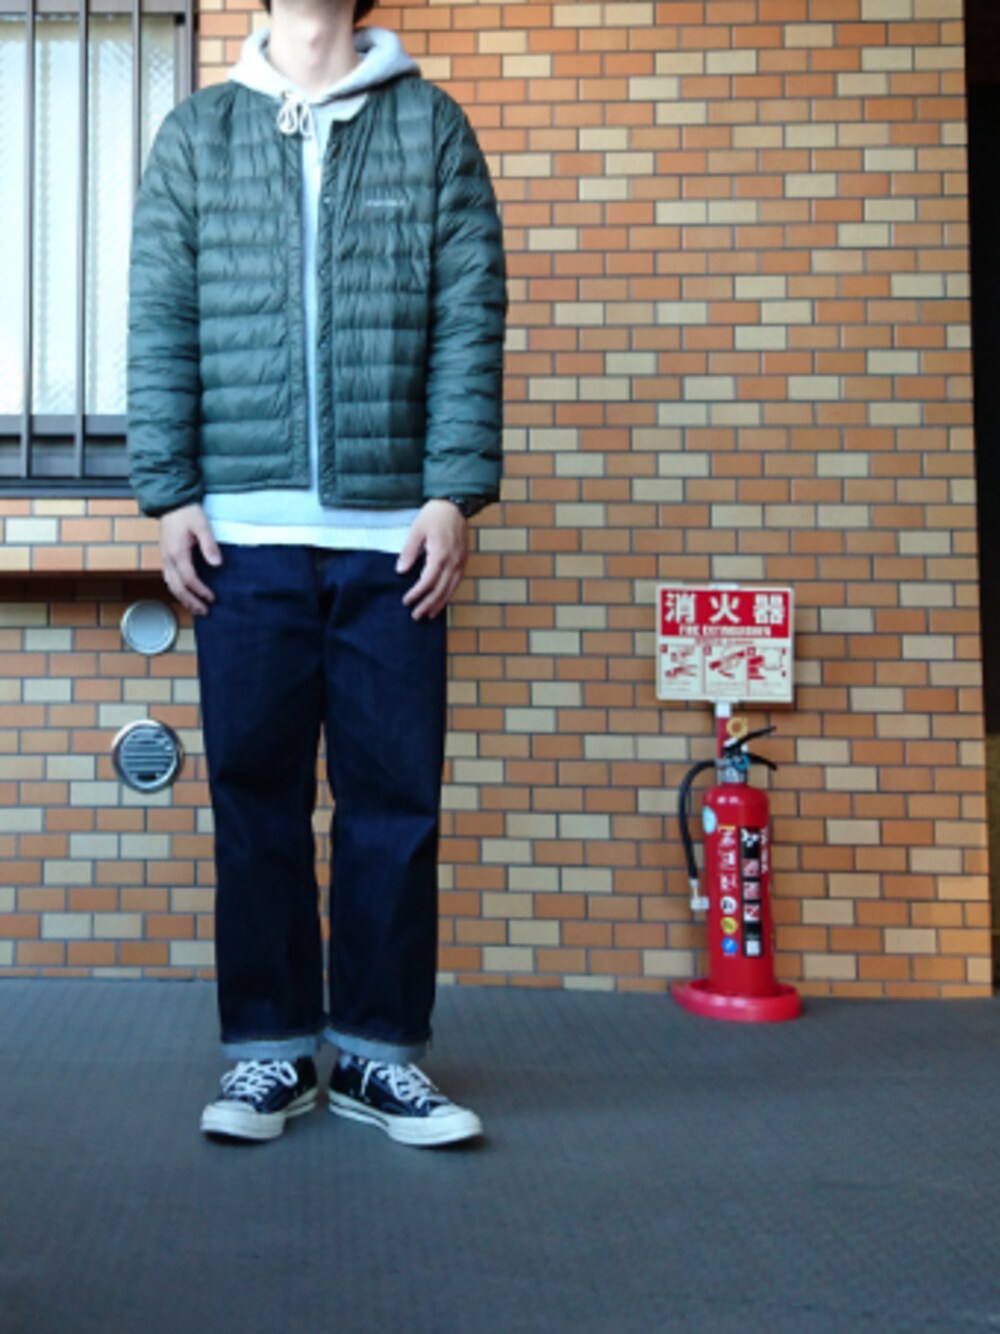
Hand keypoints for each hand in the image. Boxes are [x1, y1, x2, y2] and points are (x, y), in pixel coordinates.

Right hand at [159, 503, 221, 615]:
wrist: (171, 502)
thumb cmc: (187, 512)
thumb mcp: (202, 525)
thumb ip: (209, 545)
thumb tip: (217, 564)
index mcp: (177, 553)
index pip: (189, 579)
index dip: (201, 591)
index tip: (212, 598)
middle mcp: (167, 559)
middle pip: (177, 587)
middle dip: (191, 601)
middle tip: (204, 612)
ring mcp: (164, 558)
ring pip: (170, 585)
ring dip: (183, 599)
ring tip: (195, 609)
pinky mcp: (165, 556)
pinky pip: (168, 579)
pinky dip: (177, 590)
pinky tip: (185, 594)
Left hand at [397, 499, 467, 619]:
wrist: (455, 504)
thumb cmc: (434, 515)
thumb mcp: (417, 530)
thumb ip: (409, 551)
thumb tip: (401, 571)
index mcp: (440, 553)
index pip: (428, 581)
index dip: (417, 593)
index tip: (406, 601)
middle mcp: (453, 561)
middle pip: (440, 589)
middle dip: (428, 604)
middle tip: (416, 616)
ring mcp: (461, 561)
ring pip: (451, 588)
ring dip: (440, 603)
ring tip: (430, 614)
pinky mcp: (463, 560)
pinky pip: (456, 582)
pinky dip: (449, 593)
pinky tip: (442, 600)